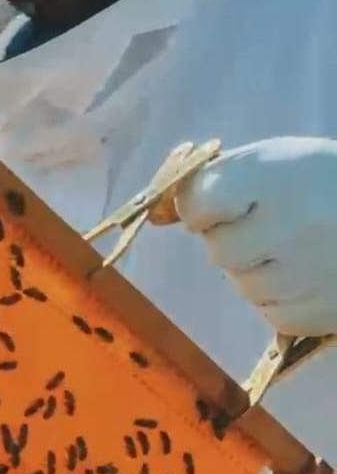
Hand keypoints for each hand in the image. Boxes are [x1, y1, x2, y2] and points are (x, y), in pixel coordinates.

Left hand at [174, 137, 336, 336]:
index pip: (199, 201)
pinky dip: (284, 297)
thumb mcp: (272, 161)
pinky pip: (273, 312)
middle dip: (235, 239)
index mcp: (274, 175)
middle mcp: (291, 224)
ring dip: (259, 270)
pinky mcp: (321, 311)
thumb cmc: (322, 181)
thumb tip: (154, 215)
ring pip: (245, 285)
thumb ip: (212, 182)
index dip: (204, 207)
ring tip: (300, 246)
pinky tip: (312, 272)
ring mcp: (308, 272)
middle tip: (275, 223)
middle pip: (220, 250)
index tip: (226, 203)